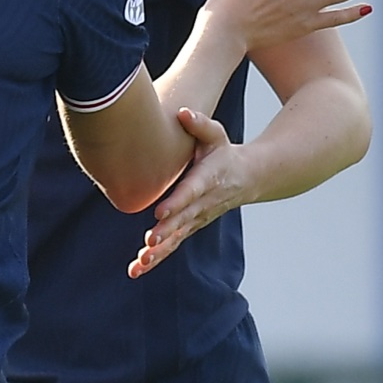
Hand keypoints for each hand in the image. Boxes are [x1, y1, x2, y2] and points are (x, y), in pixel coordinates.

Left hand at [129, 108, 254, 275]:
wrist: (247, 177)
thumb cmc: (223, 153)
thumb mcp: (216, 136)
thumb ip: (200, 125)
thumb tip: (182, 112)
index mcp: (207, 180)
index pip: (191, 192)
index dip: (177, 203)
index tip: (160, 213)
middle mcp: (202, 203)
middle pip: (182, 220)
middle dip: (166, 232)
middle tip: (148, 243)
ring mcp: (196, 218)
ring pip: (177, 238)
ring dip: (158, 253)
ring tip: (139, 264)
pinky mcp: (189, 227)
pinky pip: (172, 245)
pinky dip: (155, 259)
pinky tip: (135, 270)